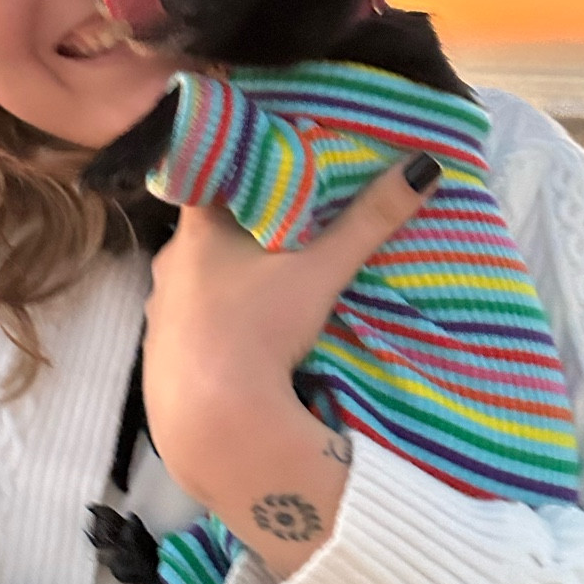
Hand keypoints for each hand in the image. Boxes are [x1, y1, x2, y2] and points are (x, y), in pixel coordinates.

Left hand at [141, 159, 436, 568]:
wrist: (212, 418)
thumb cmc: (261, 327)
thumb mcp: (322, 269)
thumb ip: (369, 219)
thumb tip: (424, 166)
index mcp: (197, 228)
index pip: (215, 176)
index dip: (246, 168)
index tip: (276, 165)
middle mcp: (169, 261)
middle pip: (207, 227)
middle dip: (244, 224)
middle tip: (286, 220)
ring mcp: (160, 308)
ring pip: (196, 275)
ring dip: (226, 273)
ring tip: (266, 276)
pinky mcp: (160, 352)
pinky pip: (189, 319)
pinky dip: (214, 316)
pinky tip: (240, 328)